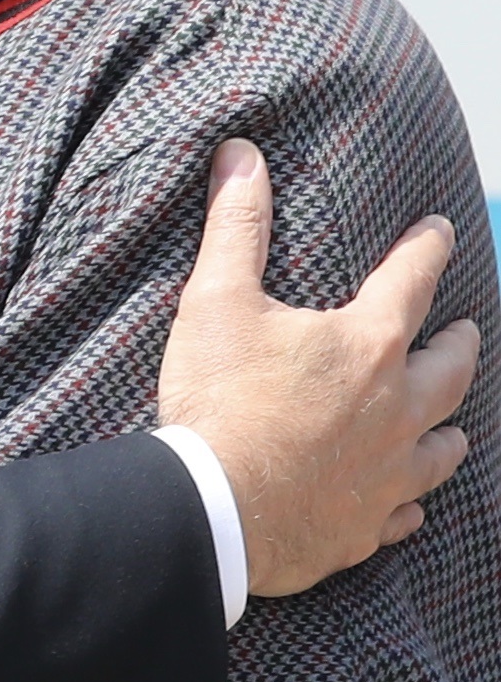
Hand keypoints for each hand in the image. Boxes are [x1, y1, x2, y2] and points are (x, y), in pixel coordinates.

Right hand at [159, 140, 477, 596]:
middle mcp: (396, 408)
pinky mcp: (364, 526)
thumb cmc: (219, 400)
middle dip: (462, 345)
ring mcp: (387, 473)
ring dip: (450, 429)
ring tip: (454, 426)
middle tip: (467, 332)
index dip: (428, 248)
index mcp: (367, 345)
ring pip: (442, 449)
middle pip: (451, 370)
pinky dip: (409, 504)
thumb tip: (241, 155)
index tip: (441, 230)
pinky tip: (409, 507)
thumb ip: (237, 225)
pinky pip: (404, 513)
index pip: (413, 279)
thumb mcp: (218, 299)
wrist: (212, 507)